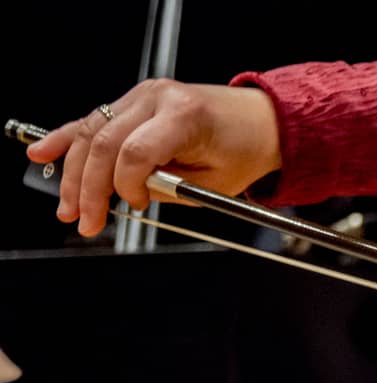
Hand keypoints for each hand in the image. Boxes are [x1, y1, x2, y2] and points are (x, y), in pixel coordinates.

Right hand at [26, 80, 281, 237]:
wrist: (263, 121)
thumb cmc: (246, 151)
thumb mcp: (219, 182)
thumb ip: (172, 187)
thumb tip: (129, 193)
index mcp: (184, 116)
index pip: (136, 152)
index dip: (128, 186)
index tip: (136, 206)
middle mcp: (158, 98)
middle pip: (105, 143)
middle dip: (90, 187)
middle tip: (85, 221)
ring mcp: (142, 96)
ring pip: (92, 133)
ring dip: (74, 173)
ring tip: (68, 207)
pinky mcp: (135, 101)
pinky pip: (94, 120)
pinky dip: (67, 139)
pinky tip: (42, 154)